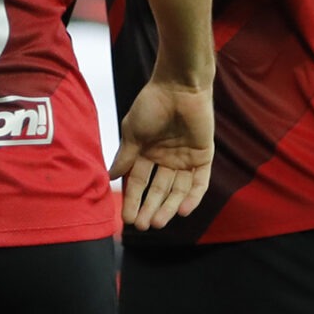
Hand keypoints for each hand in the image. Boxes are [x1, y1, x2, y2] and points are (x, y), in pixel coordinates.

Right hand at [109, 74, 213, 229]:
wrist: (179, 87)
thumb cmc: (151, 105)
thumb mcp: (133, 132)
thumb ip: (125, 156)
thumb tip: (110, 178)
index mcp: (145, 153)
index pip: (138, 182)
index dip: (132, 200)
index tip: (127, 219)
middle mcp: (165, 159)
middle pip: (158, 190)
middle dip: (150, 208)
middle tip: (143, 226)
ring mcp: (185, 159)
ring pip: (177, 190)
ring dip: (168, 206)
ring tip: (159, 222)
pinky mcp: (203, 156)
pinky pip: (199, 181)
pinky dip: (192, 197)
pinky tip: (182, 210)